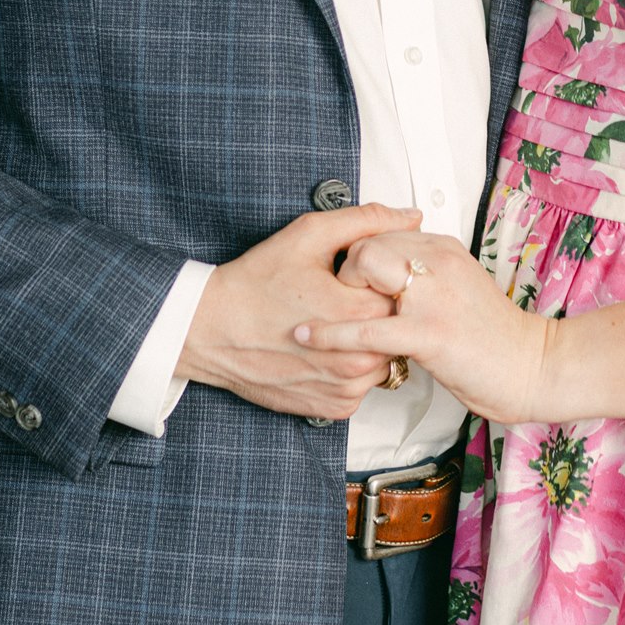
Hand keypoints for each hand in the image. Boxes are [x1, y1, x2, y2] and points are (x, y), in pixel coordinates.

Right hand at [176, 203, 421, 417]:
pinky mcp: (334, 407)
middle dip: (377, 312)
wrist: (212, 329)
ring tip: (333, 324)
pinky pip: (363, 386)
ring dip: (368, 344)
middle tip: (342, 299)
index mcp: (359, 313)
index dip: (384, 281)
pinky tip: (325, 350)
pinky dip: (351, 369)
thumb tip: (411, 217)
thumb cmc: (256, 283)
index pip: (404, 293)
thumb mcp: (310, 235)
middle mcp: (357, 358)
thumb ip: (367, 221)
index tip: (360, 278)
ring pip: (384, 360)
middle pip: (397, 330)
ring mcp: (346, 387)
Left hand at [309, 230, 553, 424]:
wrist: (532, 366)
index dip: (355, 255)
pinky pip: (366, 328)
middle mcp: (438, 261)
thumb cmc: (495, 336)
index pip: (381, 231)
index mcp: (444, 249)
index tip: (346, 281)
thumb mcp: (460, 285)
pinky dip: (331, 334)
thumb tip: (389, 274)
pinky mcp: (428, 333)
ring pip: (364, 269)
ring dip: (336, 295)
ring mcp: (433, 295)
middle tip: (341, 302)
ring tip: (324, 315)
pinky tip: (308, 337)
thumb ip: (427, 273)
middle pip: (367, 243)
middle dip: (344, 271)